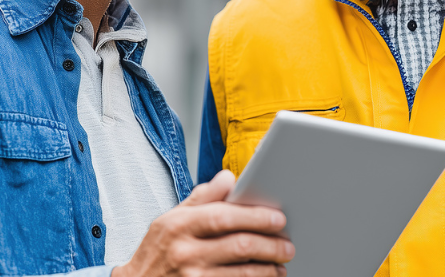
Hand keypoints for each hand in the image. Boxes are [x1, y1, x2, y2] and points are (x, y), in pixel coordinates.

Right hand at [112, 170, 293, 276]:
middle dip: (271, 245)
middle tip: (287, 245)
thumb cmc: (157, 251)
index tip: (278, 218)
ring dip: (268, 269)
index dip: (255, 217)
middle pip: (239, 246)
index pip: (224, 216)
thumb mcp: (170, 219)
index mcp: (178, 225)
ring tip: (280, 264)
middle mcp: (184, 252)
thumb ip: (201, 198)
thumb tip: (229, 177)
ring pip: (243, 273)